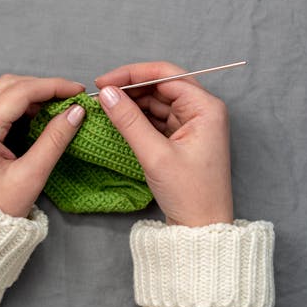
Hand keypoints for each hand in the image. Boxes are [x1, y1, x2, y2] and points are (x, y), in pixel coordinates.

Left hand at [0, 74, 85, 217]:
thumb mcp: (31, 176)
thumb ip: (55, 140)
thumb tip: (76, 112)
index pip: (20, 92)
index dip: (52, 87)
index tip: (78, 91)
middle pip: (9, 85)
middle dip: (42, 86)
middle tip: (70, 97)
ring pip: (1, 91)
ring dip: (30, 93)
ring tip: (57, 105)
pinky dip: (19, 104)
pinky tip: (38, 115)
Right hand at [94, 61, 232, 226]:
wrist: (202, 231)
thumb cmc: (190, 195)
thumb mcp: (155, 155)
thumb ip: (129, 120)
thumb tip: (106, 93)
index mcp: (206, 108)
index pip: (165, 75)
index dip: (131, 74)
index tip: (103, 82)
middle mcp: (202, 110)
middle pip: (161, 85)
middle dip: (129, 87)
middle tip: (100, 93)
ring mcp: (193, 123)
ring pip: (157, 100)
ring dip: (131, 102)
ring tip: (104, 106)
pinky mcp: (183, 137)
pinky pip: (157, 117)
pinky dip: (137, 116)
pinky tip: (118, 118)